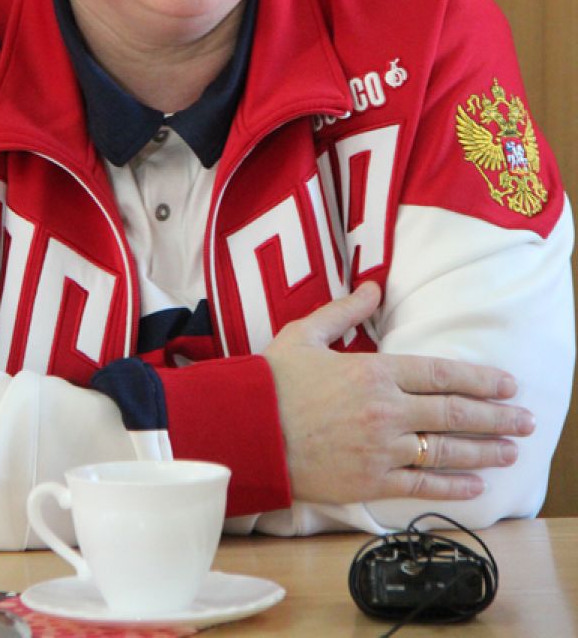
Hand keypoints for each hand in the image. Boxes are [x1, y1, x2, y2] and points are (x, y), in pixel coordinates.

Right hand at [263, 281, 534, 503]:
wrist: (247, 431)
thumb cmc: (272, 380)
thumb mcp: (305, 333)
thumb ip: (344, 311)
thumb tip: (374, 287)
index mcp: (373, 372)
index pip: (440, 375)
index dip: (479, 380)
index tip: (507, 384)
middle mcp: (385, 411)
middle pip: (453, 414)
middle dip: (495, 417)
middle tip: (526, 420)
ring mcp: (380, 450)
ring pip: (444, 451)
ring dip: (483, 451)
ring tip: (511, 451)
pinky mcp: (369, 481)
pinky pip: (421, 486)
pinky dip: (451, 486)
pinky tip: (475, 484)